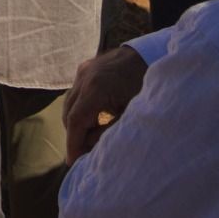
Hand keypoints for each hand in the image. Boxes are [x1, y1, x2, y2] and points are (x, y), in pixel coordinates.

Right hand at [64, 44, 148, 160]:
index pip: (75, 121)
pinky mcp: (85, 68)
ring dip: (76, 122)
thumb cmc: (145, 85)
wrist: (150, 54)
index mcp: (95, 88)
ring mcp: (83, 71)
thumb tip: (88, 149)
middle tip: (84, 154)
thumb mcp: (130, 114)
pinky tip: (94, 119)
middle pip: (68, 113)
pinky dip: (80, 109)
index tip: (72, 163)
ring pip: (69, 104)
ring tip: (89, 138)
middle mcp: (84, 77)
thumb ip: (107, 132)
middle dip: (74, 135)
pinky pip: (76, 94)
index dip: (72, 144)